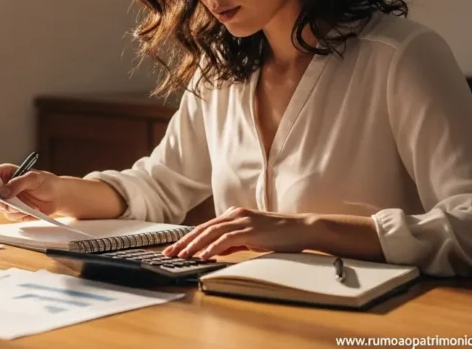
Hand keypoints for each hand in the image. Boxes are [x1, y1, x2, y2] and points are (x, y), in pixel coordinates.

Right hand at [0, 164, 62, 221]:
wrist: (58, 197)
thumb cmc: (46, 182)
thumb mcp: (33, 178)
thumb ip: (17, 184)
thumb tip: (3, 192)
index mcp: (7, 174)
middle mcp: (5, 187)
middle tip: (5, 203)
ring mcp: (9, 200)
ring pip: (0, 208)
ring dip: (11, 209)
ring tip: (25, 205)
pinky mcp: (15, 211)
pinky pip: (10, 216)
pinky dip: (19, 215)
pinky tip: (30, 209)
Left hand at [162, 206, 311, 259]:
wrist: (303, 229)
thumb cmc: (279, 235)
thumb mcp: (251, 238)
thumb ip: (233, 242)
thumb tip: (215, 250)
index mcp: (233, 215)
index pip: (204, 227)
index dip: (187, 238)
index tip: (173, 249)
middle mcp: (234, 214)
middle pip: (202, 228)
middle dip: (183, 241)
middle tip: (169, 254)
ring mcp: (242, 221)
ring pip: (210, 232)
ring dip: (194, 245)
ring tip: (182, 256)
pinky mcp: (250, 230)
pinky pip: (226, 239)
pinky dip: (212, 247)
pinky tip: (203, 256)